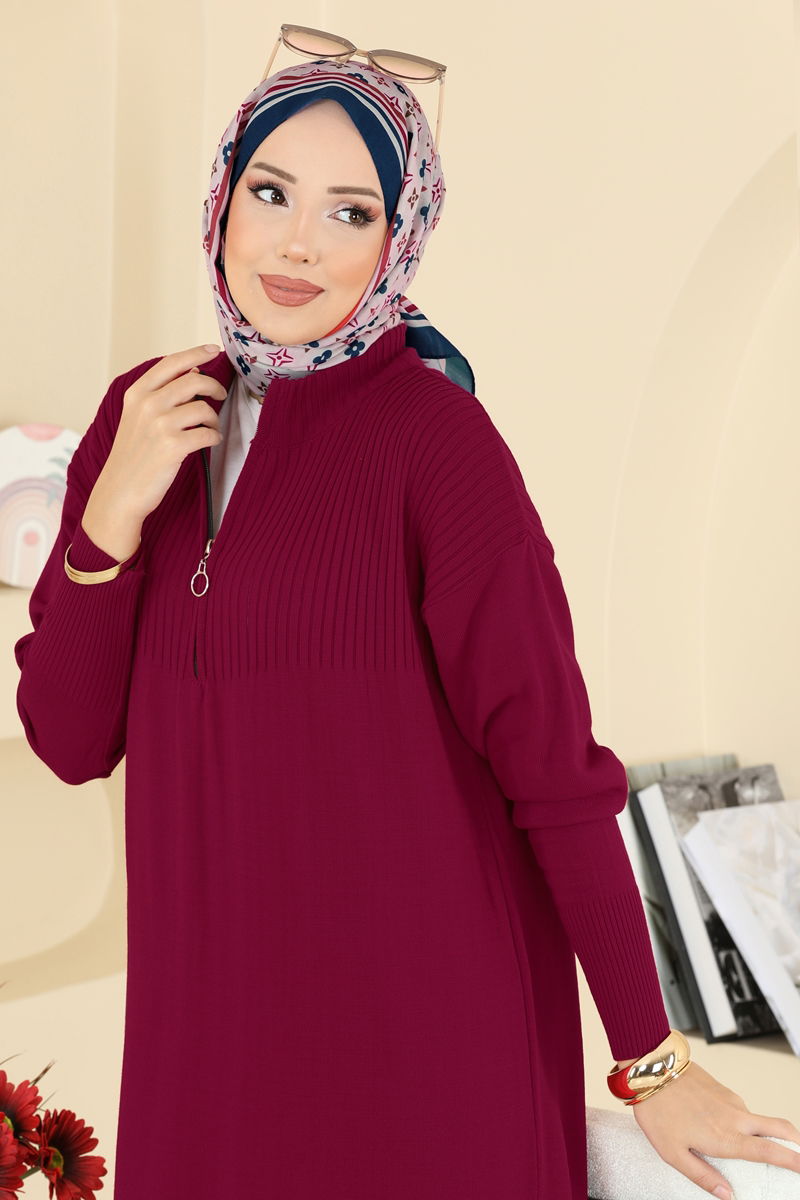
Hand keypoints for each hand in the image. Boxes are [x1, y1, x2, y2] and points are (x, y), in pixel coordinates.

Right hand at [91, 344, 227, 526]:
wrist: (120, 491)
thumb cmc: (134, 455)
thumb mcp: (137, 416)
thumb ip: (161, 392)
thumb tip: (193, 370)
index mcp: (137, 393)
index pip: (171, 363)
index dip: (196, 353)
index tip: (213, 349)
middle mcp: (147, 404)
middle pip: (194, 381)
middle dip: (214, 386)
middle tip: (220, 394)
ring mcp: (160, 425)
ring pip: (204, 408)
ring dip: (214, 418)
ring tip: (209, 428)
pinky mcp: (173, 446)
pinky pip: (208, 433)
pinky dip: (213, 437)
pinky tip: (208, 442)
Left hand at [619, 1057, 799, 1197]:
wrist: (651, 1068)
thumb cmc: (658, 1112)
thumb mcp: (673, 1153)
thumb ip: (702, 1176)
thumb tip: (727, 1195)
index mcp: (725, 1138)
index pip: (770, 1152)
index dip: (794, 1161)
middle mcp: (735, 1117)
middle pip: (779, 1128)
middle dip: (795, 1141)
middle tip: (798, 1154)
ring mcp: (731, 1100)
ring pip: (756, 1119)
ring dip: (760, 1132)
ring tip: (746, 1146)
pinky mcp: (723, 1088)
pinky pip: (739, 1109)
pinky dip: (741, 1120)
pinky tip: (720, 1125)